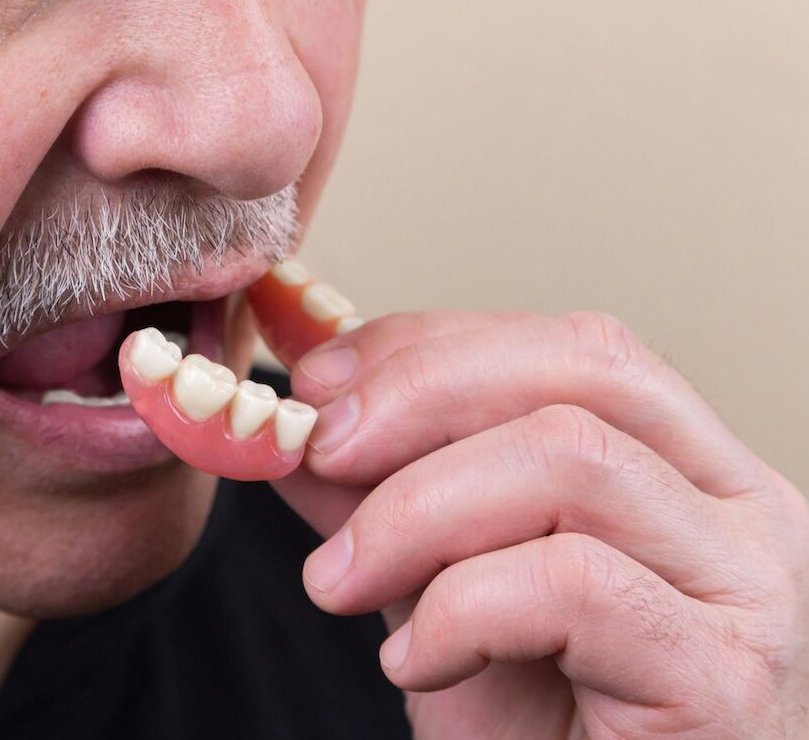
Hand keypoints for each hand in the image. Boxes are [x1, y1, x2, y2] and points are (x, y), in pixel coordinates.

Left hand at [271, 310, 808, 738]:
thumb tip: (301, 426)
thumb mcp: (448, 586)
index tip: (321, 385)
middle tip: (320, 448)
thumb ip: (392, 499)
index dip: (429, 347)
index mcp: (683, 468)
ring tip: (340, 581)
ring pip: (570, 459)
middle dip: (420, 393)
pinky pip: (572, 582)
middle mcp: (738, 507)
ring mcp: (745, 585)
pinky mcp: (724, 676)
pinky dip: (459, 609)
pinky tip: (415, 663)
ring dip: (415, 510)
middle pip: (581, 368)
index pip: (565, 347)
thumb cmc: (548, 731)